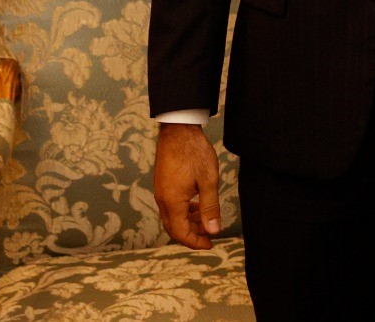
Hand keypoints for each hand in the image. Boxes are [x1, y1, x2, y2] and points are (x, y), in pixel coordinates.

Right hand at [155, 123, 221, 249]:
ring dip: (188, 222)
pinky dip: (184, 211)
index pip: (180, 233)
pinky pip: (171, 205)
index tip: (210, 244)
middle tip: (209, 236)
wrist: (178, 130)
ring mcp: (161, 191)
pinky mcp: (163, 184)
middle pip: (174, 228)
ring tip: (206, 220)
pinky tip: (197, 205)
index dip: (195, 242)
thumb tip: (213, 231)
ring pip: (172, 217)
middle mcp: (162, 200)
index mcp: (172, 202)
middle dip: (192, 234)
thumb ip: (210, 207)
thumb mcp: (208, 180)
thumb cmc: (194, 152)